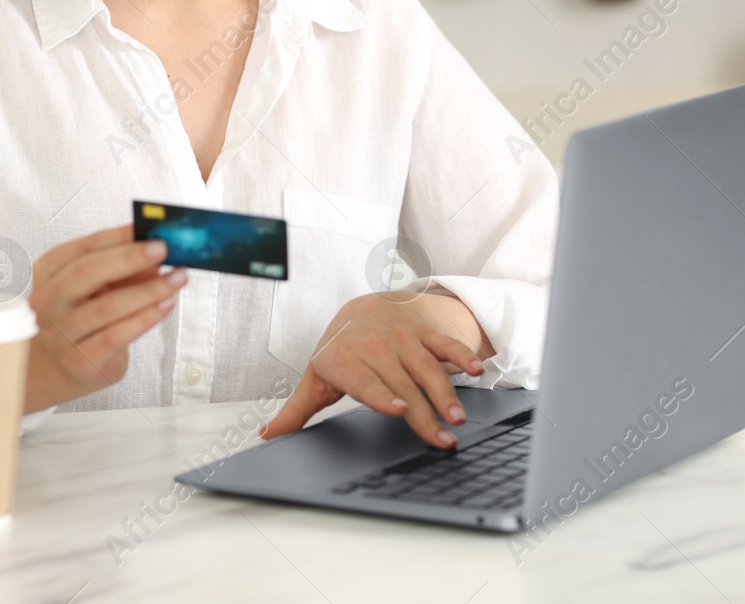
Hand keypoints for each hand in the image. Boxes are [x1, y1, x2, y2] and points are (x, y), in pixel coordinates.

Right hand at [23, 223, 185, 413]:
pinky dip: (145, 319)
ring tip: (177, 278)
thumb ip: (120, 271)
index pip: (82, 248)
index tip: (147, 227)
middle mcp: (48, 302)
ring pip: (106, 307)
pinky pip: (115, 337)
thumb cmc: (76, 319)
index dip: (116, 236)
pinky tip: (166, 305)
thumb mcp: (92, 289)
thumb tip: (156, 254)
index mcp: (48, 273)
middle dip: (129, 258)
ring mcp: (60, 334)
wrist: (50, 370)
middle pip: (86, 273)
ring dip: (147, 290)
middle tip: (163, 249)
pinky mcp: (79, 362)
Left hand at [261, 291, 494, 448]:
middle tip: (442, 439)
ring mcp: (402, 338)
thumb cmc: (340, 350)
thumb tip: (268, 435)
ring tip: (458, 418)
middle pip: (402, 386)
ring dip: (445, 392)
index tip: (397, 409)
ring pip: (427, 368)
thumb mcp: (317, 376)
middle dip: (423, 412)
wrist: (363, 306)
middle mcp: (375, 348)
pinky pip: (445, 345)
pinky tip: (477, 370)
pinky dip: (462, 355)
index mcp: (345, 362)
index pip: (365, 382)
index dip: (381, 395)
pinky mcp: (424, 333)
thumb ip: (297, 409)